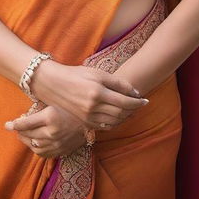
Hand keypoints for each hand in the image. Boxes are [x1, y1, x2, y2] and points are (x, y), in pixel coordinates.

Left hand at [6, 103, 87, 158]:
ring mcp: (57, 143)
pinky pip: (43, 153)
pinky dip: (36, 148)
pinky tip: (34, 142)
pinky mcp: (61, 150)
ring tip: (23, 135)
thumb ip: (38, 107)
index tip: (7, 124)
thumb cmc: (69, 106)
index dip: (14, 124)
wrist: (89, 119)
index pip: (25, 123)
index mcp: (50, 116)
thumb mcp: (53, 102)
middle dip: (19, 131)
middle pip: (28, 135)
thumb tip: (21, 113)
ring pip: (34, 145)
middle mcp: (52, 132)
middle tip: (15, 127)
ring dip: (26, 140)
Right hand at [29, 60, 148, 129]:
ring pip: (115, 122)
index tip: (145, 100)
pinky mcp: (85, 122)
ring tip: (131, 110)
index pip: (125, 102)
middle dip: (133, 110)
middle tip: (140, 105)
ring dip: (126, 117)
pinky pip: (105, 126)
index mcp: (98, 92)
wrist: (53, 84)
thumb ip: (117, 83)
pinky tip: (118, 116)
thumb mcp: (97, 73)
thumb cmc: (76, 74)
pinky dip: (115, 122)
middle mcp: (93, 107)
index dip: (137, 102)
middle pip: (122, 113)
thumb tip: (135, 92)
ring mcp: (88, 117)